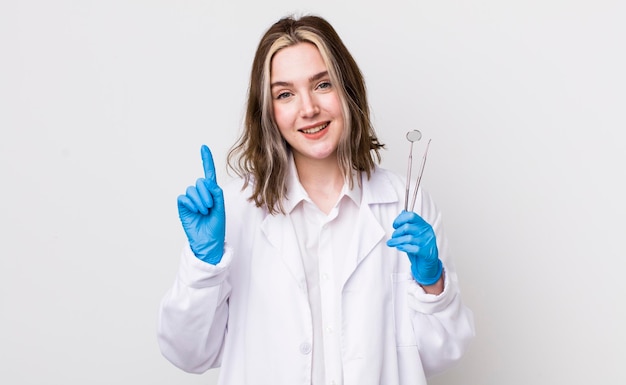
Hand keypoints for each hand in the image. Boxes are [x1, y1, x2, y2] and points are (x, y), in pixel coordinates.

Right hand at [177, 145, 225, 263]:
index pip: (208, 173)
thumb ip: (216, 193)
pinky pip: (184, 198)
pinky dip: (191, 204)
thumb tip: (206, 181)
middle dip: (207, 194)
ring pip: (192, 190)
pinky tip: (196, 212)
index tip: (203, 147)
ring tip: (204, 212)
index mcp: (212, 192)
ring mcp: (191, 200)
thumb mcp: (221, 207)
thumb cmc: (216, 226)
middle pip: (200, 182)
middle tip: (210, 207)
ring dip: (200, 201)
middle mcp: (200, 194)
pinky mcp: (183, 206)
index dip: (206, 160)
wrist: (208, 241)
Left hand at [386, 210, 441, 285]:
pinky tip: (400, 247)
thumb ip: (409, 224)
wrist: (428, 264)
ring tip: (392, 243)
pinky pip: (412, 248)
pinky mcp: (426, 252)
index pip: (411, 216)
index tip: (395, 225)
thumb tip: (402, 213)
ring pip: (408, 238)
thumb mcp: (414, 234)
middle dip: (397, 232)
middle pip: (408, 227)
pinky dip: (403, 247)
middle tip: (393, 236)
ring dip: (397, 241)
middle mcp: (426, 232)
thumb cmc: (420, 248)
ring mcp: (427, 242)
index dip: (400, 219)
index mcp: (424, 225)